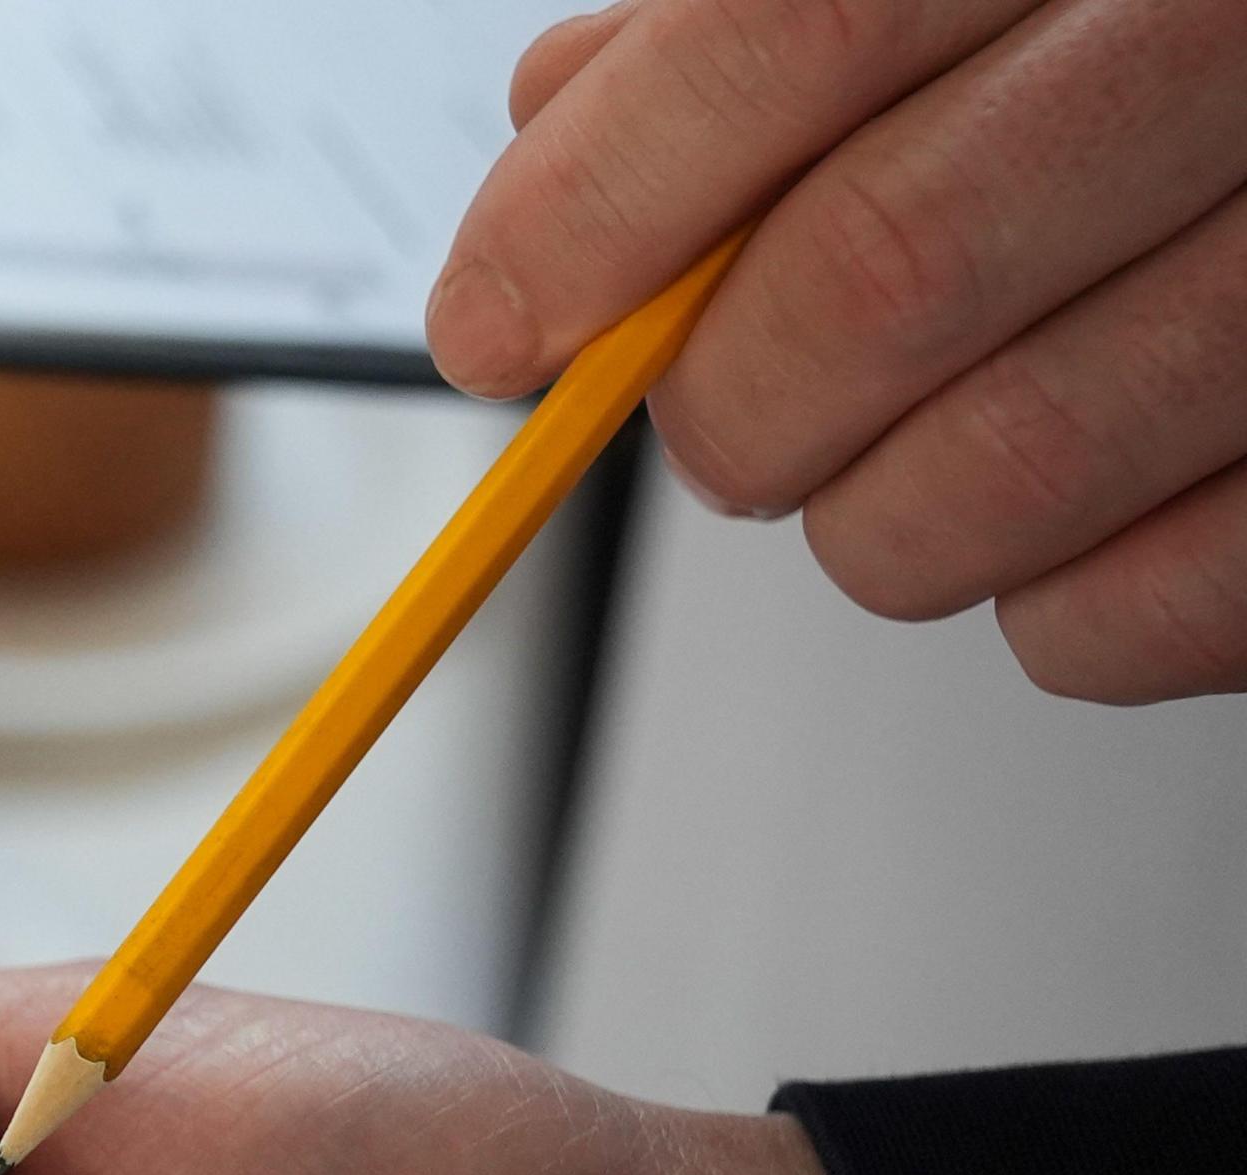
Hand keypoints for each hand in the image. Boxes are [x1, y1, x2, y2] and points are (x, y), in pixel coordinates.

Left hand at [427, 0, 1246, 702]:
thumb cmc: (1168, 38)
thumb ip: (759, 24)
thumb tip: (553, 142)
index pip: (790, 34)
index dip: (596, 210)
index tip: (500, 324)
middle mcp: (1244, 50)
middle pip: (871, 279)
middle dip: (731, 404)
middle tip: (732, 419)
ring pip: (983, 481)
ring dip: (877, 522)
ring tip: (909, 463)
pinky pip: (1133, 616)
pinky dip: (1050, 610)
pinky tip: (1071, 522)